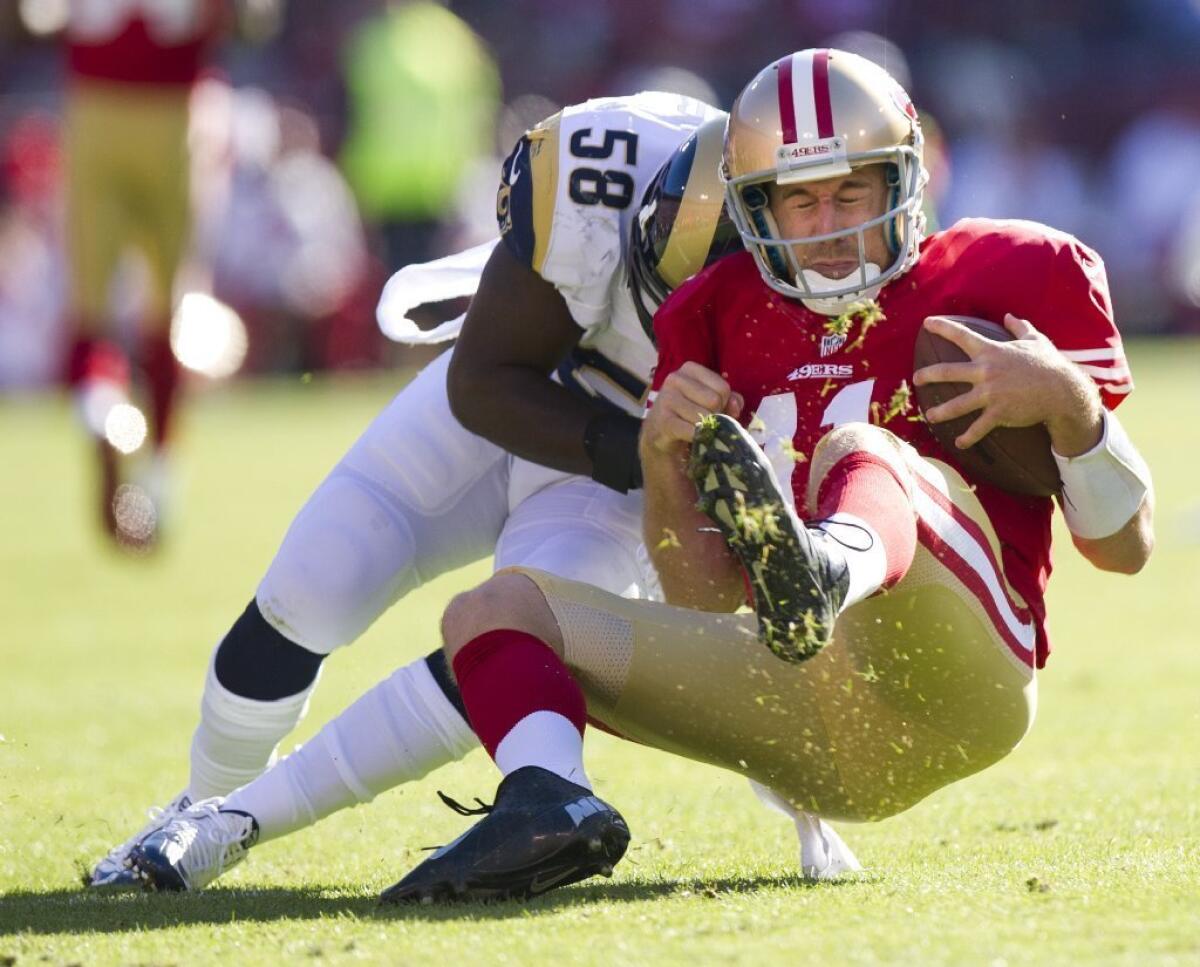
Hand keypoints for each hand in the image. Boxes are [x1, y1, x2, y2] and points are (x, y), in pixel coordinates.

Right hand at [642, 362, 743, 454]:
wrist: (658, 435)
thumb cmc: (688, 414)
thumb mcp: (711, 401)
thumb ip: (730, 399)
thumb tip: (735, 406)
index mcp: (690, 369)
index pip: (723, 388)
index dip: (724, 404)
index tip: (711, 409)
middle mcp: (675, 379)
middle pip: (715, 401)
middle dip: (714, 415)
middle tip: (703, 420)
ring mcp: (667, 399)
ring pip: (705, 416)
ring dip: (705, 428)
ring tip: (695, 428)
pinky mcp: (664, 420)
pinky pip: (693, 430)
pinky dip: (697, 438)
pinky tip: (690, 437)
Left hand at [913, 314, 1102, 453]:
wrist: (1063, 391)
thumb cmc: (1049, 364)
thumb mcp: (1036, 340)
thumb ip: (1020, 327)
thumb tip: (1009, 316)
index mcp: (992, 351)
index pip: (961, 335)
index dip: (942, 327)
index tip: (926, 323)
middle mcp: (986, 371)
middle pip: (947, 371)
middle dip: (927, 375)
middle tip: (916, 379)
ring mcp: (990, 393)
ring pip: (956, 405)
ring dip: (940, 412)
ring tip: (930, 416)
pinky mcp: (998, 413)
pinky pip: (978, 428)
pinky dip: (968, 437)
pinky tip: (958, 443)